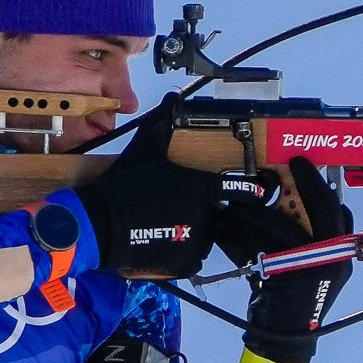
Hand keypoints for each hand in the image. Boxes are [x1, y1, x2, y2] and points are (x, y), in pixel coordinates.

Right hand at [78, 120, 275, 277]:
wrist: (101, 223)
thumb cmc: (124, 185)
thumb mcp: (144, 150)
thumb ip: (162, 127)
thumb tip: (171, 100)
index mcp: (202, 186)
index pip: (240, 190)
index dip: (254, 191)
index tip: (262, 193)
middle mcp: (207, 214)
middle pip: (217, 213)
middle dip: (202, 211)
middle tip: (173, 209)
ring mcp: (199, 240)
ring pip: (205, 236)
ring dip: (192, 233)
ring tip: (163, 227)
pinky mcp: (187, 262)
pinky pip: (193, 258)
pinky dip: (182, 253)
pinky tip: (162, 244)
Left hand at [214, 156, 351, 362]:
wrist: (286, 340)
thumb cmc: (295, 302)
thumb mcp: (313, 270)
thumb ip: (310, 241)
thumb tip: (294, 204)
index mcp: (341, 255)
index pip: (335, 210)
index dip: (317, 185)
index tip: (300, 164)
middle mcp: (332, 260)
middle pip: (315, 212)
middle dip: (295, 187)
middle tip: (270, 170)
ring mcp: (311, 268)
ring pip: (278, 228)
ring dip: (250, 213)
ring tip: (229, 204)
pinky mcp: (285, 279)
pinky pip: (256, 249)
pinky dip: (235, 238)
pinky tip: (220, 230)